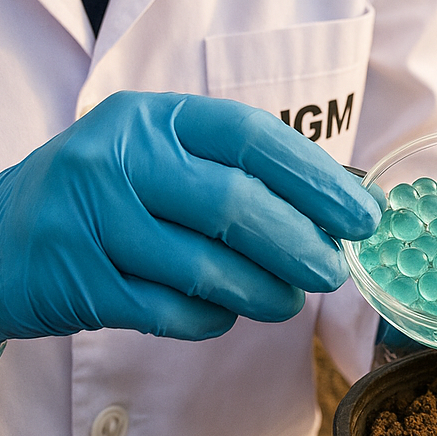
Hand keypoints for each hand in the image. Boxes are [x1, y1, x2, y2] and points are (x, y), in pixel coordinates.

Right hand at [0, 92, 380, 342]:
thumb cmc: (107, 191)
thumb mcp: (161, 153)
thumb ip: (235, 169)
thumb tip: (335, 201)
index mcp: (154, 116)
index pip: (252, 136)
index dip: (315, 176)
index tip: (361, 212)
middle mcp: (120, 158)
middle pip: (234, 203)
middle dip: (299, 242)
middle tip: (334, 270)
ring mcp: (92, 219)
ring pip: (203, 265)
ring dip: (262, 291)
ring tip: (291, 301)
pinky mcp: (75, 281)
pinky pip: (166, 310)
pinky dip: (209, 318)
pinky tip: (228, 314)